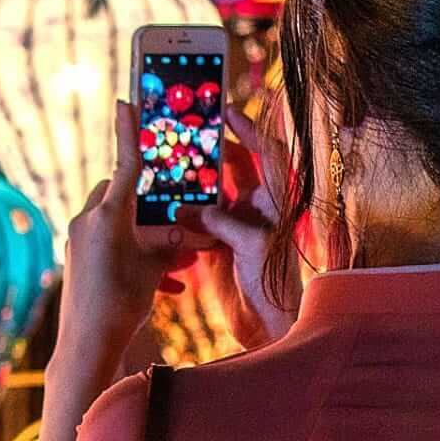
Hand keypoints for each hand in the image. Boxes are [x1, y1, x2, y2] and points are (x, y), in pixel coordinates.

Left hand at [39, 100, 195, 440]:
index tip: (125, 101)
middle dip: (150, 202)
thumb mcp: (155, 268)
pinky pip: (111, 245)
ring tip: (180, 257)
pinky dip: (135, 255)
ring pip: (119, 222)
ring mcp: (80, 240)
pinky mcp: (78, 259)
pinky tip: (166, 283)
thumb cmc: (122, 303)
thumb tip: (189, 233)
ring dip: (147, 234)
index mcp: (109, 214)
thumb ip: (171, 242)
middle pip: (122, 193)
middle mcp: (89, 221)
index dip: (129, 132)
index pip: (125, 164)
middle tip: (176, 212)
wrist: (86, 345)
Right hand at [180, 105, 299, 347]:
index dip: (249, 130)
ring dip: (192, 183)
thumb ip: (224, 222)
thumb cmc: (274, 287)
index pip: (266, 154)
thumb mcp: (252, 247)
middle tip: (184, 135)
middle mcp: (257, 209)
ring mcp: (236, 226)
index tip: (227, 112)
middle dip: (210, 152)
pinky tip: (164, 208)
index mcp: (275, 202)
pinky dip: (183, 214)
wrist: (267, 327)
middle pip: (233, 168)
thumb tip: (189, 208)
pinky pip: (198, 220)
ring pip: (212, 193)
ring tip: (168, 167)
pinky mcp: (218, 245)